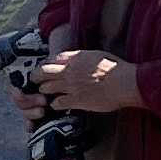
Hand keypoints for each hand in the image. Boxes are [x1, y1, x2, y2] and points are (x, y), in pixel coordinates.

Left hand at [27, 48, 143, 113]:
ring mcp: (71, 86)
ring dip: (44, 91)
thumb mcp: (96, 55)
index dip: (45, 64)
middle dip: (37, 76)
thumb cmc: (115, 69)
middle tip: (35, 81)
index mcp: (75, 58)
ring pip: (46, 88)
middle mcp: (70, 70)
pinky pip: (56, 103)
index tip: (44, 68)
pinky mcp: (76, 100)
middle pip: (43, 72)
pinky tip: (56, 105)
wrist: (124, 83)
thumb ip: (81, 57)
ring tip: (45, 94)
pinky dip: (54, 104)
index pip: (51, 59)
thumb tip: (73, 58)